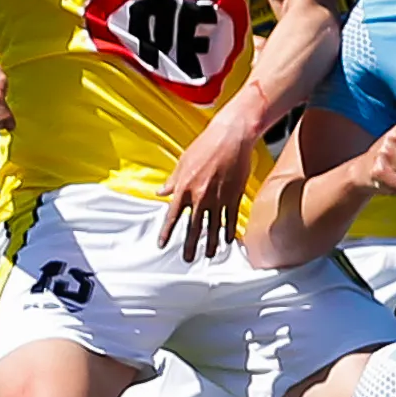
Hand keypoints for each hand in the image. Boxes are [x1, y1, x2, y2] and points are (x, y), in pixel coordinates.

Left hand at [160, 108, 259, 261]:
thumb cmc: (206, 146)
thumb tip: (161, 192)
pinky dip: (230, 231)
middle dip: (190, 245)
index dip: (167, 232)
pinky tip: (229, 240)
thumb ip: (172, 181)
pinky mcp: (234, 196)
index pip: (172, 216)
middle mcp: (200, 197)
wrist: (231, 137)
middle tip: (188, 259)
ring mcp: (218, 198)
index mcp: (184, 188)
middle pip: (193, 228)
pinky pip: (231, 219)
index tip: (162, 245)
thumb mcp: (182, 162)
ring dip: (211, 243)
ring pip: (214, 227)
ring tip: (210, 254)